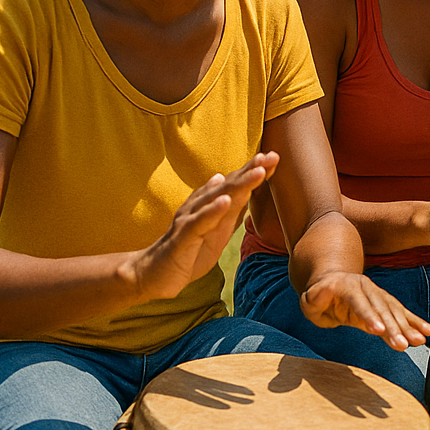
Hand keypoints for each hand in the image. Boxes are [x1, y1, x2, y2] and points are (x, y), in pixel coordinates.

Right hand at [127, 152, 276, 301]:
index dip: (254, 171)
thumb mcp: (218, 231)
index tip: (275, 157)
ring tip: (258, 172)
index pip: (235, 184)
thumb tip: (234, 184)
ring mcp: (190, 219)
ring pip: (216, 198)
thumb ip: (230, 209)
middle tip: (272, 155)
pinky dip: (212, 211)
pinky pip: (198, 222)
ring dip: (239, 184)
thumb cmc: (189, 250)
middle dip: (251, 170)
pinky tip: (226, 201)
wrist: (154, 274)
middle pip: (229, 185)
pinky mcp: (182, 236)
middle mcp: (200, 206)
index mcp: (210, 204)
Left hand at [299, 272, 429, 350]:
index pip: (360, 304)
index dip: (370, 317)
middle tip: (403, 344)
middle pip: (382, 310)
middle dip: (394, 328)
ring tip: (419, 341)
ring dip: (408, 328)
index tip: (379, 331)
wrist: (333, 280)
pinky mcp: (386, 304)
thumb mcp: (309, 297)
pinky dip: (415, 323)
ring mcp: (379, 295)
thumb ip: (314, 298)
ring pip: (395, 312)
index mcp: (348, 287)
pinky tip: (427, 332)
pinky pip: (402, 314)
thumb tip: (320, 295)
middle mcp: (368, 289)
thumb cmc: (318, 295)